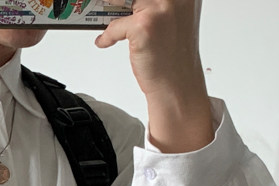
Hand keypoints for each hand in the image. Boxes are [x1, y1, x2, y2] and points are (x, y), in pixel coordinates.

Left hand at [95, 0, 213, 151]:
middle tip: (108, 6)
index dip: (130, 0)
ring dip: (110, 10)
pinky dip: (107, 36)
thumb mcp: (171, 19)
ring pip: (122, 2)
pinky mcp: (144, 25)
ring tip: (103, 18)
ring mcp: (160, 7)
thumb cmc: (173, 56)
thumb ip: (154, 4)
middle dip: (119, 3)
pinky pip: (114, 26)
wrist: (176, 84)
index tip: (121, 3)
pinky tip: (103, 41)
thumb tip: (127, 2)